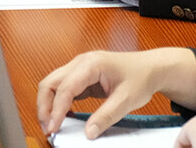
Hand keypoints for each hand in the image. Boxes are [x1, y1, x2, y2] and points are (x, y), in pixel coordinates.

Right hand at [37, 48, 195, 138]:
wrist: (151, 68)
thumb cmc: (140, 77)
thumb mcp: (125, 100)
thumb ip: (106, 116)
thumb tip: (88, 133)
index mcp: (92, 63)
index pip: (65, 87)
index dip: (56, 110)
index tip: (54, 128)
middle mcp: (82, 62)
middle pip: (51, 82)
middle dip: (45, 106)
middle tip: (49, 129)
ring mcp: (80, 68)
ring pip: (53, 84)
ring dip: (49, 105)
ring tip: (53, 125)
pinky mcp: (82, 76)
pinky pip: (63, 89)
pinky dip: (58, 103)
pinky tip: (63, 118)